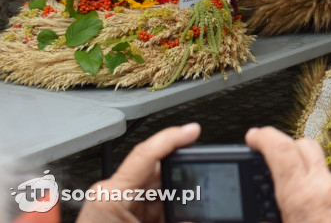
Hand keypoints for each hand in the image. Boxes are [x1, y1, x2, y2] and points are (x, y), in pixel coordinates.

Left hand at [77, 123, 200, 222]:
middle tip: (207, 182)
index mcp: (110, 195)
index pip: (144, 154)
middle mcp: (114, 195)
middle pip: (159, 172)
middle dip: (185, 176)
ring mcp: (121, 206)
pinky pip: (157, 205)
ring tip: (198, 204)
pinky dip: (174, 210)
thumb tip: (201, 215)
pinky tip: (187, 214)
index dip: (172, 138)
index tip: (193, 131)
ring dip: (182, 198)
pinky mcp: (127, 216)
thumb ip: (176, 220)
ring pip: (162, 190)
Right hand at [245, 126, 330, 222]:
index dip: (264, 138)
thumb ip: (267, 216)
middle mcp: (328, 191)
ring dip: (304, 174)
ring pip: (321, 170)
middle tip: (267, 159)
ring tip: (287, 195)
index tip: (253, 136)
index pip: (282, 150)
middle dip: (285, 148)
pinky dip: (321, 193)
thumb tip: (257, 213)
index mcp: (303, 198)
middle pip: (305, 147)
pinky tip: (311, 214)